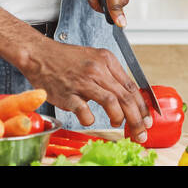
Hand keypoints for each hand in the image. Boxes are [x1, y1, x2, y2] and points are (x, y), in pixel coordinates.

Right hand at [20, 38, 151, 140]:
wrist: (39, 54)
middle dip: (137, 119)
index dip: (143, 106)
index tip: (148, 118)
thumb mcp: (94, 59)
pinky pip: (85, 111)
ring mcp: (83, 81)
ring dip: (119, 118)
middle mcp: (98, 69)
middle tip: (140, 132)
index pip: (132, 86)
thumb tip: (126, 96)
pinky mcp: (68, 93)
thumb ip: (109, 75)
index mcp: (107, 60)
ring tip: (116, 123)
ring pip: (112, 102)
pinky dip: (90, 120)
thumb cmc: (65, 59)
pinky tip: (89, 120)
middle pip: (126, 97)